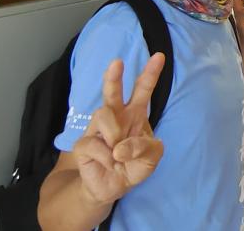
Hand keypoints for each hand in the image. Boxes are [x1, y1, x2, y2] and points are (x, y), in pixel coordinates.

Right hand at [72, 55, 166, 204]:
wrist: (114, 187)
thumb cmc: (133, 165)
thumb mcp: (151, 158)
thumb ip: (146, 148)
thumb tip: (120, 148)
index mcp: (136, 114)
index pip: (143, 89)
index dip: (150, 73)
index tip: (159, 56)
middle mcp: (116, 116)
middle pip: (113, 92)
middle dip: (114, 76)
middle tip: (118, 62)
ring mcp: (97, 128)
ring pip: (104, 115)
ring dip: (115, 135)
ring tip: (119, 154)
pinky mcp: (84, 144)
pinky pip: (94, 143)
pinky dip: (107, 157)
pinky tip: (110, 163)